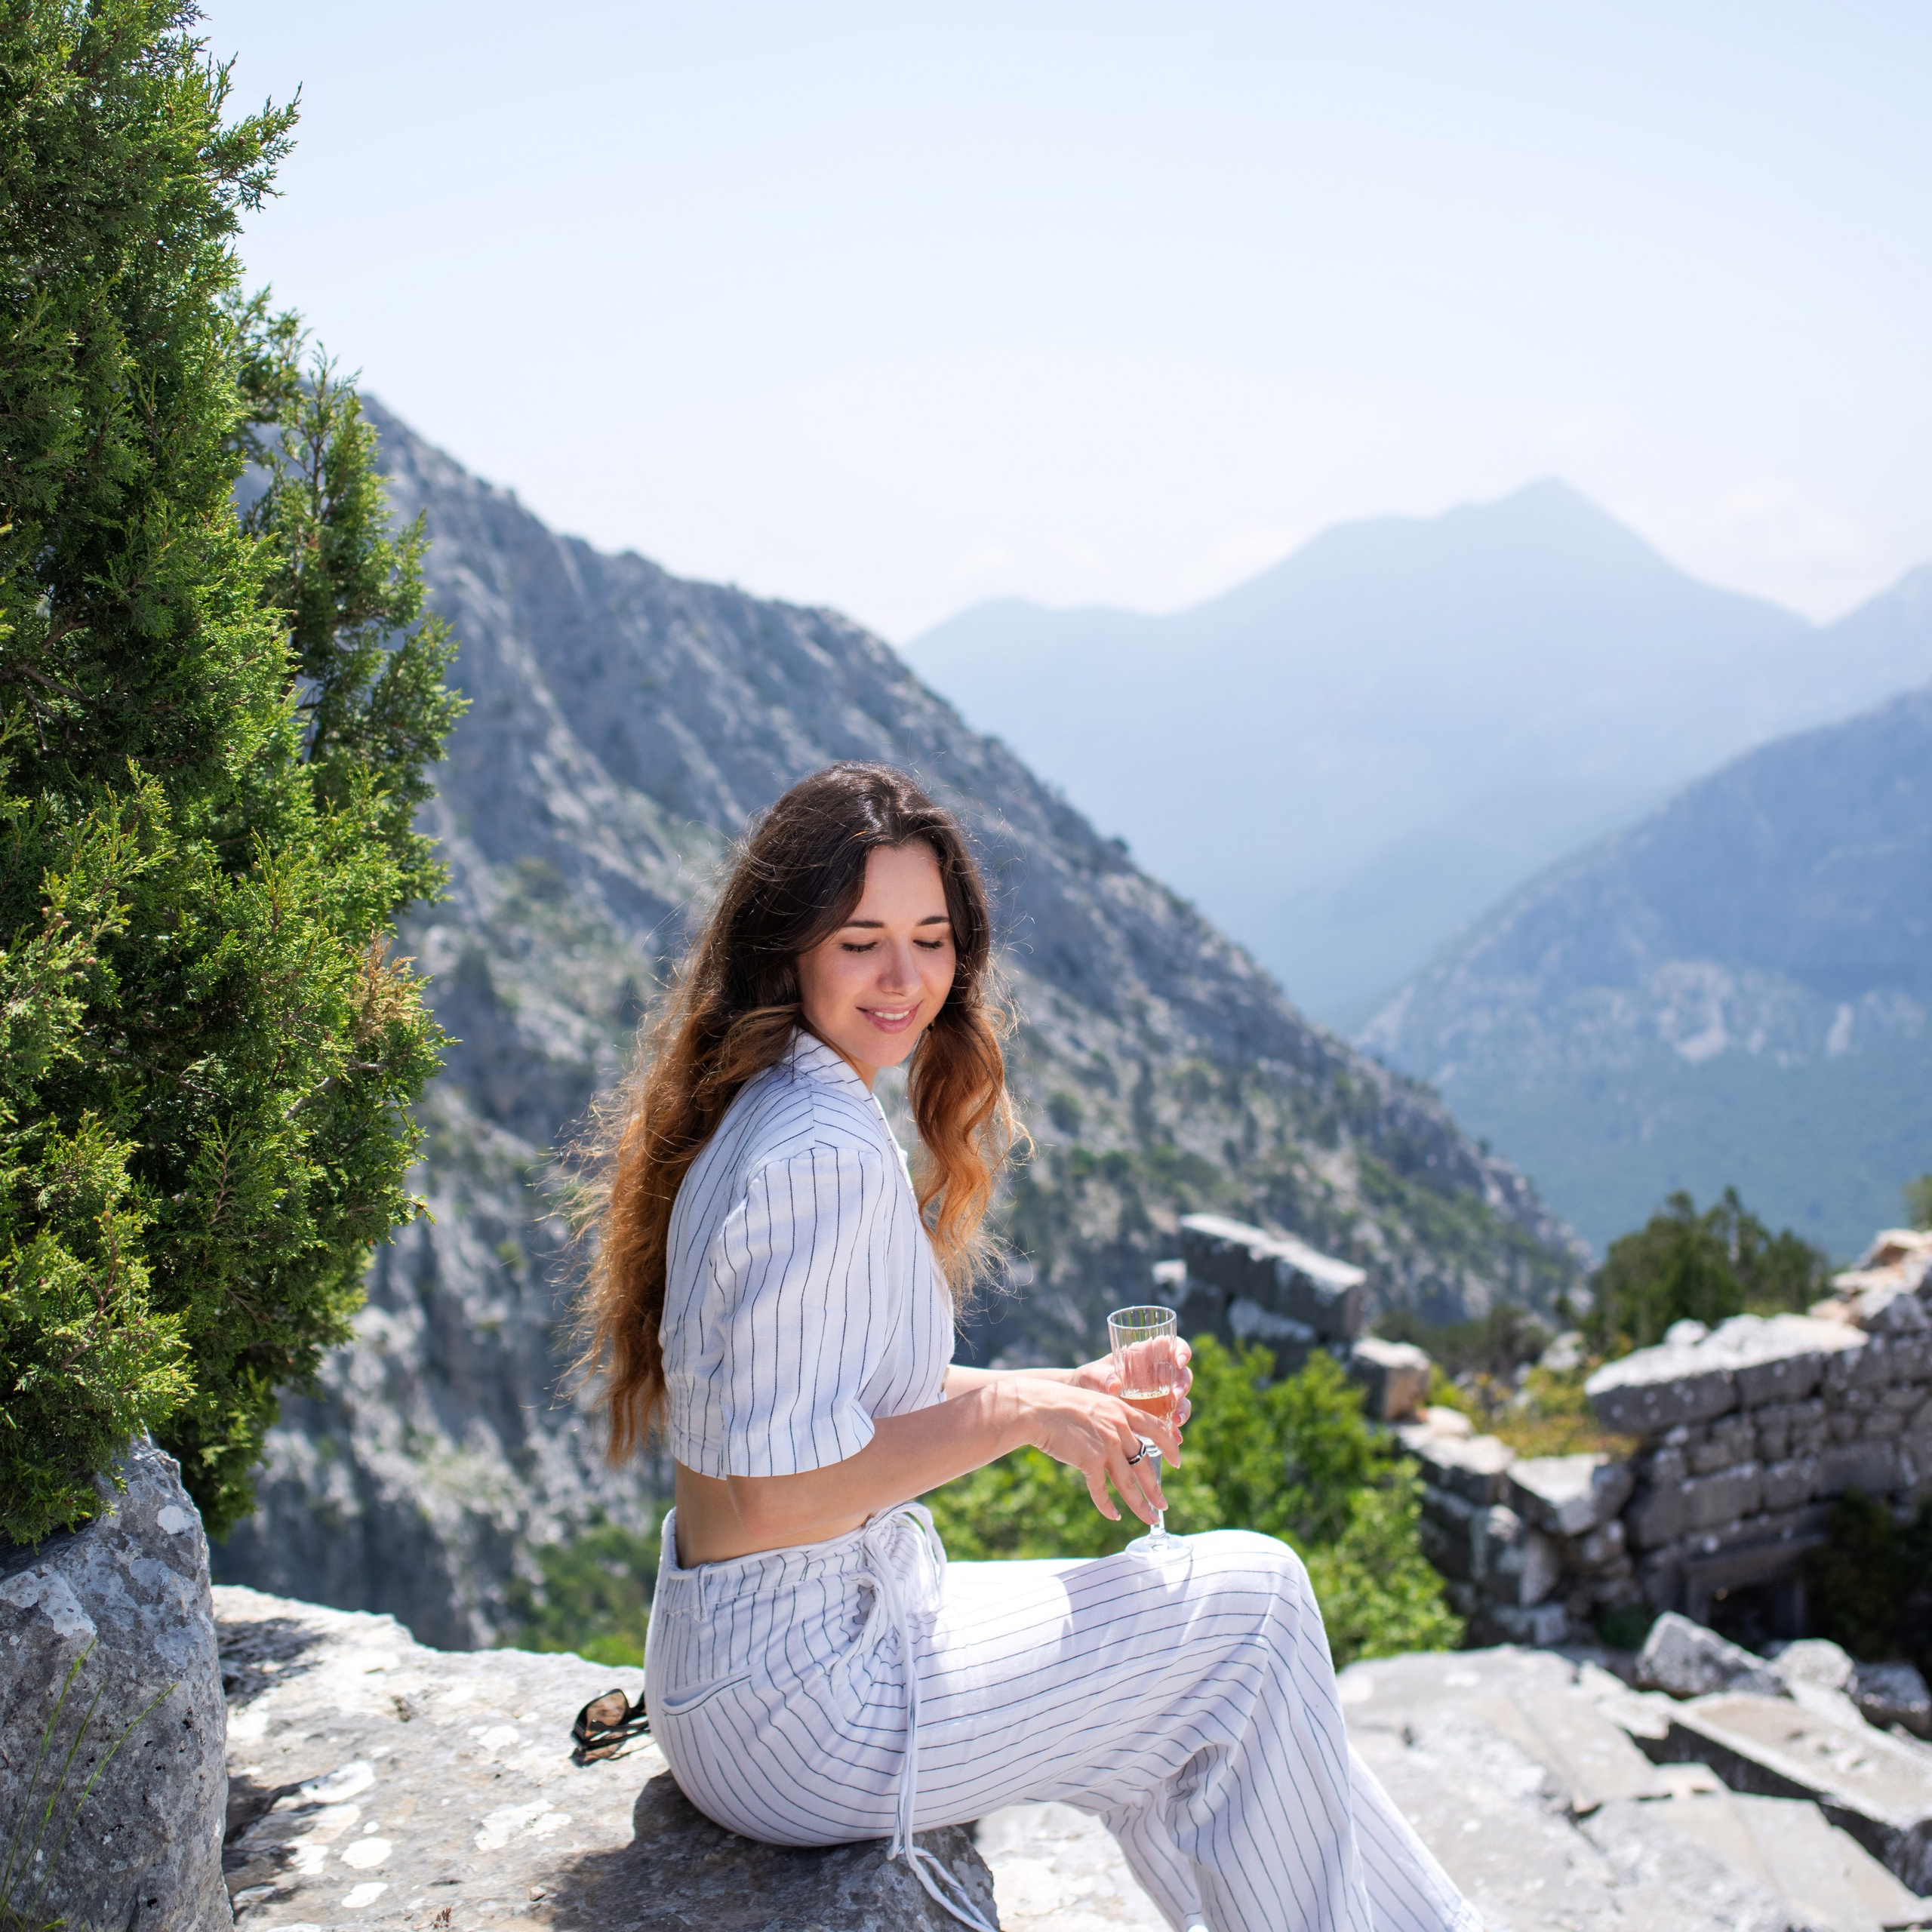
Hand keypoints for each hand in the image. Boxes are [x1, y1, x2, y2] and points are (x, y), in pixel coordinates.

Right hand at [1008, 1378, 1182, 1526]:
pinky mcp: (1090, 1461)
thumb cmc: (1062, 1405)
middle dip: (1155, 1489)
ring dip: (1140, 1505)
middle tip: (1163, 1505)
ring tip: (1150, 1518)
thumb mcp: (1095, 1403)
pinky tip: (1114, 1516)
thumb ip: (1112, 1419)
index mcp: (1123, 1412)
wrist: (1038, 1408)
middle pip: (1145, 1465)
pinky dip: (1107, 1506)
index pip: (1158, 1430)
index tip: (1177, 1462)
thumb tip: (1123, 1439)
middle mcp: (1120, 1429)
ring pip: (1128, 1483)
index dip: (1170, 1448)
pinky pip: (1102, 1490)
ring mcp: (1107, 1446)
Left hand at [1070, 1338, 1193, 1428]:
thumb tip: (1115, 1385)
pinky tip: (1175, 1438)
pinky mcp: (1155, 1416)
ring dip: (1183, 1408)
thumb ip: (1100, 1377)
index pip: (1170, 1346)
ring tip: (1176, 1420)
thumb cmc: (1087, 1381)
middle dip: (1182, 1384)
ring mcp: (1158, 1396)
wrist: (1080, 1405)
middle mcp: (1156, 1375)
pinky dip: (1175, 1430)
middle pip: (1181, 1374)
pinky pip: (1171, 1422)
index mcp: (1143, 1356)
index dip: (1180, 1351)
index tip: (1179, 1362)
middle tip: (1174, 1396)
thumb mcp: (1090, 1376)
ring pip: (1181, 1399)